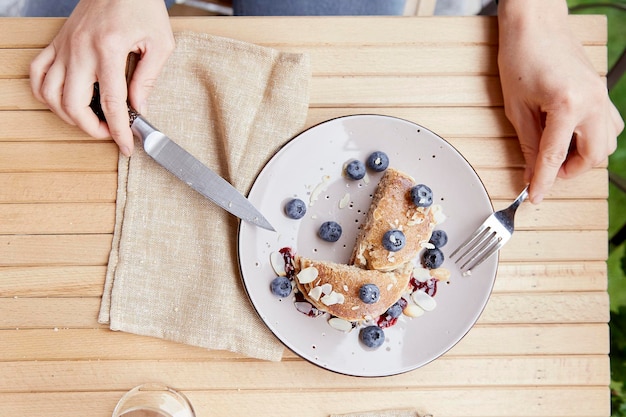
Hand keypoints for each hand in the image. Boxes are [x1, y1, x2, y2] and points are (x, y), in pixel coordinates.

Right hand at [30, 0, 174, 155]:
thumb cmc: (142, 5)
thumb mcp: (160, 43)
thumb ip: (148, 78)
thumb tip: (139, 108)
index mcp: (108, 50)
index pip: (111, 103)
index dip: (119, 131)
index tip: (126, 146)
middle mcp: (80, 49)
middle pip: (73, 105)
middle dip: (91, 129)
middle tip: (110, 132)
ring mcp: (64, 46)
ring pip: (50, 94)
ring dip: (67, 116)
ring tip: (90, 120)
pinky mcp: (57, 42)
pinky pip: (37, 73)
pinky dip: (45, 93)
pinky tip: (63, 100)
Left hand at [497, 0, 623, 202]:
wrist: (536, 24)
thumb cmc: (521, 57)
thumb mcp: (516, 107)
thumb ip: (528, 142)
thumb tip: (531, 171)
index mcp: (567, 105)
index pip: (555, 156)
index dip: (544, 181)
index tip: (535, 197)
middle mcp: (592, 101)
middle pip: (593, 156)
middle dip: (569, 171)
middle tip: (546, 173)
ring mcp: (601, 95)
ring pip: (606, 143)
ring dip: (584, 156)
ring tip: (557, 155)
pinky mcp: (601, 92)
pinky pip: (609, 125)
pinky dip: (593, 138)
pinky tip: (572, 137)